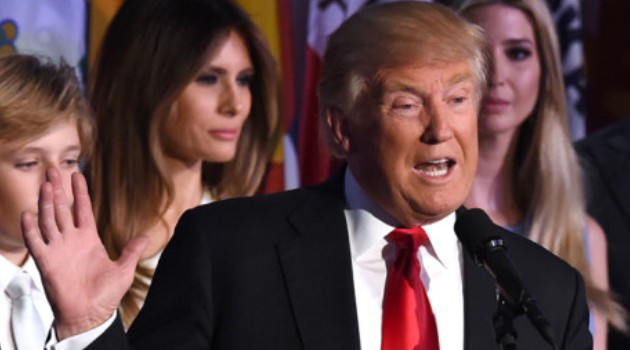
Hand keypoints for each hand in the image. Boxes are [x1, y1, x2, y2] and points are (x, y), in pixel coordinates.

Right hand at [21, 168, 147, 339]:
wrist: (89, 315)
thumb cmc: (105, 295)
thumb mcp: (124, 270)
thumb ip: (131, 252)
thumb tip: (144, 237)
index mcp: (89, 239)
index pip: (82, 209)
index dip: (79, 192)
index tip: (76, 174)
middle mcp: (71, 241)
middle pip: (62, 209)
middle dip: (58, 190)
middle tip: (53, 170)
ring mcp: (58, 249)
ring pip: (48, 220)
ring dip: (46, 203)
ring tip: (45, 185)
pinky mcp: (47, 262)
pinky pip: (36, 242)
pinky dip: (31, 228)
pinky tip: (29, 214)